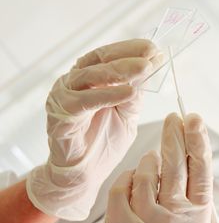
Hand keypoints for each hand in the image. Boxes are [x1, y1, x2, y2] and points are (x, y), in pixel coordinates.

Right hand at [26, 39, 163, 220]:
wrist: (84, 175)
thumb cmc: (103, 142)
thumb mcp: (127, 112)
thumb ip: (135, 91)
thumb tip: (152, 66)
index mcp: (87, 79)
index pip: (108, 55)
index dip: (130, 49)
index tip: (154, 47)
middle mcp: (72, 84)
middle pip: (99, 61)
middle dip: (128, 56)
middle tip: (151, 54)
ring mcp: (63, 98)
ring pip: (90, 77)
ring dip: (120, 71)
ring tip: (144, 68)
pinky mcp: (60, 117)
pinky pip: (84, 102)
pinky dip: (108, 95)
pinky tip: (129, 93)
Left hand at [101, 113, 212, 222]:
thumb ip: (194, 192)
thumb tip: (188, 147)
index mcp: (198, 218)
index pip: (201, 172)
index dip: (198, 142)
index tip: (194, 119)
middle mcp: (174, 221)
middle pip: (174, 167)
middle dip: (174, 137)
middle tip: (173, 119)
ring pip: (146, 174)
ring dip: (149, 161)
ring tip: (153, 162)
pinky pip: (122, 186)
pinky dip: (128, 178)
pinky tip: (135, 181)